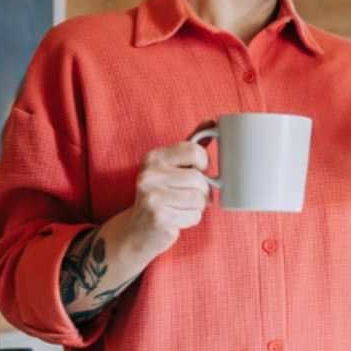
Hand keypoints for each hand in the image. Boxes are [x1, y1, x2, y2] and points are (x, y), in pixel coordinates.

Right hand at [123, 127, 213, 259]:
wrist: (137, 229)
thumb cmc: (162, 192)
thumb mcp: (172, 165)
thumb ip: (191, 144)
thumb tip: (213, 121)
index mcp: (153, 157)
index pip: (194, 151)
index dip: (203, 163)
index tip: (197, 170)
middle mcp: (148, 175)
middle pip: (200, 179)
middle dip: (201, 190)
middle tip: (187, 194)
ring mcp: (151, 197)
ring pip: (199, 199)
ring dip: (197, 206)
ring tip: (181, 206)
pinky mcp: (158, 218)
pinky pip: (194, 216)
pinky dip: (191, 219)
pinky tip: (176, 218)